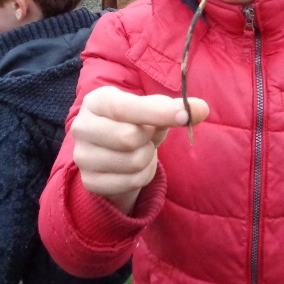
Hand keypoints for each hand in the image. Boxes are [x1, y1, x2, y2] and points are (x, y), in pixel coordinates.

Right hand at [72, 86, 209, 214]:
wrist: (115, 152)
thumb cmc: (136, 122)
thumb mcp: (153, 111)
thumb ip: (176, 107)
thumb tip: (202, 109)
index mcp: (96, 101)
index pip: (126, 108)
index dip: (158, 112)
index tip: (185, 115)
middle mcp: (82, 127)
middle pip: (128, 138)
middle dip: (149, 139)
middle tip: (147, 136)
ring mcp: (83, 157)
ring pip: (133, 163)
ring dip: (148, 158)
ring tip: (141, 150)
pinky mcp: (90, 182)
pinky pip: (131, 182)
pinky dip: (144, 176)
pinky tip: (136, 168)